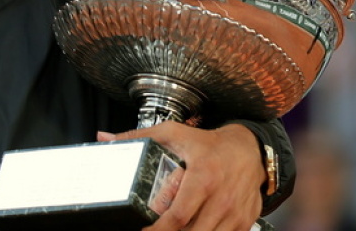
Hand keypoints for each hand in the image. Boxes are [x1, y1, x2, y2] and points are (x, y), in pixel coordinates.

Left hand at [97, 123, 264, 230]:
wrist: (250, 149)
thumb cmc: (210, 144)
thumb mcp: (174, 134)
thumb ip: (139, 138)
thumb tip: (105, 139)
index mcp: (203, 178)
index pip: (178, 216)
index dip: (158, 230)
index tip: (142, 230)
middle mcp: (221, 199)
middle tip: (155, 230)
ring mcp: (235, 214)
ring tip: (174, 230)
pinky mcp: (244, 223)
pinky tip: (193, 230)